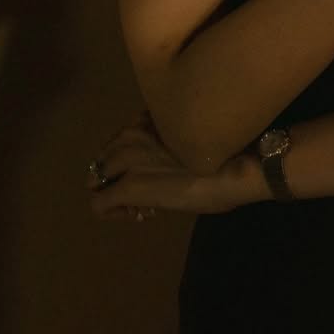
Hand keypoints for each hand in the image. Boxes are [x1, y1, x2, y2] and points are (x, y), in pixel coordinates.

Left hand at [85, 110, 267, 219]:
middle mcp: (132, 134)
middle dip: (118, 176)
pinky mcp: (127, 188)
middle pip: (104, 158)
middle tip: (143, 192)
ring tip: (141, 203)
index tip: (148, 172)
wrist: (236, 172)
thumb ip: (168, 140)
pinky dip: (112, 212)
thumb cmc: (226, 154)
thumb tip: (161, 159)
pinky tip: (136, 214)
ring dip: (115, 191)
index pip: (120, 139)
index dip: (129, 159)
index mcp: (148, 118)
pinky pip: (98, 203)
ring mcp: (127, 161)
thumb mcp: (190, 135)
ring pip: (97, 178)